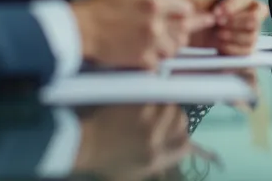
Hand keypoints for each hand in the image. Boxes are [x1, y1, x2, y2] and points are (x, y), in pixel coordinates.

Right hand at [72, 0, 213, 68]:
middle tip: (207, 22)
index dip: (188, 9)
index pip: (185, 7)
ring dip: (176, 42)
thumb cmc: (102, 3)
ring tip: (176, 39)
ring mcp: (150, 42)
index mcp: (155, 1)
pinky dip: (159, 59)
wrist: (81, 29)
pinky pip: (160, 62)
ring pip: (176, 46)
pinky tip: (157, 54)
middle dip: (196, 25)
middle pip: (187, 27)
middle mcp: (157, 22)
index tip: (194, 11)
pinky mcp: (142, 59)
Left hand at [72, 104, 194, 180]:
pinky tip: (144, 101)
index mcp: (155, 160)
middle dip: (176, 118)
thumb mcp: (135, 173)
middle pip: (182, 122)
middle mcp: (155, 142)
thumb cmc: (107, 161)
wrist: (85, 144)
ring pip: (170, 106)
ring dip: (164, 105)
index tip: (176, 133)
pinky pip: (155, 97)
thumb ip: (159, 162)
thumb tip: (178, 149)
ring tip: (154, 106)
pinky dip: (152, 97)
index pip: (185, 145)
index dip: (183, 137)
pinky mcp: (138, 106)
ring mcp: (147, 123)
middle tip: (165, 115)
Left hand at [184, 0, 269, 55]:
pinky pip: (247, 51)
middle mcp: (248, 13)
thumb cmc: (193, 13)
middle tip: (218, 24)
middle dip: (236, 22)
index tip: (216, 12)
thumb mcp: (193, 1)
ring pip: (252, 36)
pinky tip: (221, 45)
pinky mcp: (245, 47)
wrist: (188, 33)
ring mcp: (249, 31)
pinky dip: (233, 49)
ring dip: (233, 36)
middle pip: (255, 18)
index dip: (233, 5)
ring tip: (217, 35)